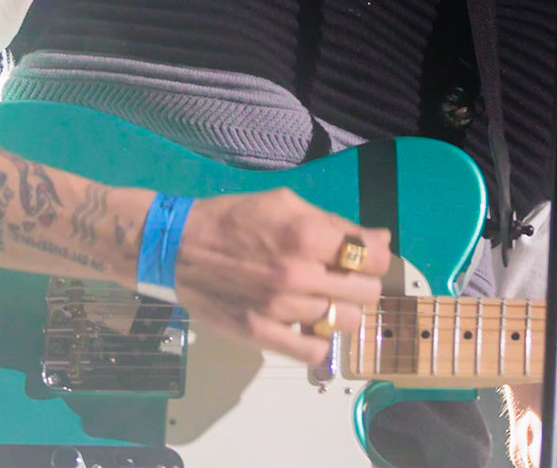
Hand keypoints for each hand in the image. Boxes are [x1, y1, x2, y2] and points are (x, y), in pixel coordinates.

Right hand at [172, 188, 391, 364]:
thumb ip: (335, 223)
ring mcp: (279, 309)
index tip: (364, 257)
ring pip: (344, 323)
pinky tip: (309, 325)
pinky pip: (313, 352)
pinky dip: (319, 341)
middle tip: (344, 279)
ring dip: (341, 311)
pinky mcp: (260, 334)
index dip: (375, 256)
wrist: (176, 247)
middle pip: (365, 293)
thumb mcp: (285, 204)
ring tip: (324, 300)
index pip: (373, 257)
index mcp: (306, 235)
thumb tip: (380, 239)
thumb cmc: (234, 219)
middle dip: (362, 283)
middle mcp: (297, 274)